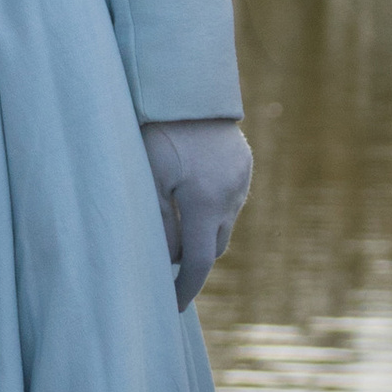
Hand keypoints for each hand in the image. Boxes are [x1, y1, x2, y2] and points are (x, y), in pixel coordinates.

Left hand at [141, 116, 252, 314]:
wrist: (185, 85)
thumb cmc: (157, 130)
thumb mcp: (148, 179)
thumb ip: (160, 225)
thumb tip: (169, 261)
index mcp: (206, 202)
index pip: (199, 261)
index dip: (185, 288)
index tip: (173, 307)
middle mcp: (231, 195)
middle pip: (216, 246)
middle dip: (194, 261)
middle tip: (166, 266)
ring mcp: (241, 179)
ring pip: (224, 222)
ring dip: (204, 232)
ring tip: (175, 227)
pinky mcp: (243, 164)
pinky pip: (230, 198)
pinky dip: (212, 208)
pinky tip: (189, 194)